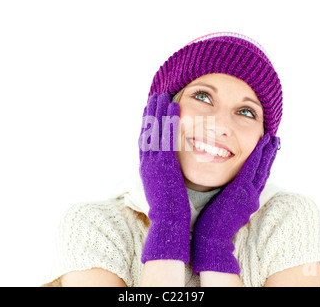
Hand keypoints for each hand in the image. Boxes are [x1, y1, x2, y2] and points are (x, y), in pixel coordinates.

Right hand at [139, 92, 190, 263]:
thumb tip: (169, 169)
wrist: (169, 223)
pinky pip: (165, 136)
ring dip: (158, 111)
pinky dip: (168, 120)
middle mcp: (147, 163)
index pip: (146, 141)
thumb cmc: (171, 209)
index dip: (148, 124)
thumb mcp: (165, 188)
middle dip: (150, 113)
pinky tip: (173, 106)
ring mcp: (153, 162)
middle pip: (147, 132)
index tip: (150, 110)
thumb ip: (165, 175)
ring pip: (154, 131)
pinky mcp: (162, 164)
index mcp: (148, 169)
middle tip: (154, 96)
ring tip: (162, 95)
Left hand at [191, 134, 279, 273]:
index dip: (263, 163)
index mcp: (247, 200)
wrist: (212, 240)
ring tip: (271, 138)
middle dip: (269, 154)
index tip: (266, 151)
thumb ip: (229, 199)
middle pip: (263, 171)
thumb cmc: (213, 226)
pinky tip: (261, 144)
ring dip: (266, 151)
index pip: (257, 178)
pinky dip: (257, 156)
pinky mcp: (241, 192)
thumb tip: (227, 192)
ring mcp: (248, 194)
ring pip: (260, 168)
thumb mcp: (225, 209)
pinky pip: (251, 169)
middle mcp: (251, 196)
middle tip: (275, 140)